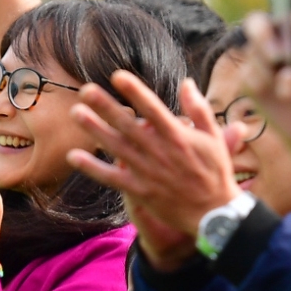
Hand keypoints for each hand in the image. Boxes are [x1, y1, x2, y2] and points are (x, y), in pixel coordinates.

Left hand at [67, 72, 237, 241]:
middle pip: (128, 125)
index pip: (153, 109)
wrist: (214, 214)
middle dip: (106, 106)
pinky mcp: (140, 191)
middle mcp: (160, 152)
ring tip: (76, 113)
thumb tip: (187, 82)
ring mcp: (148, 173)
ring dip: (95, 130)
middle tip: (85, 90)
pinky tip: (74, 156)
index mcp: (178, 136)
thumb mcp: (214, 137)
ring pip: (116, 147)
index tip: (117, 76)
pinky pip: (112, 178)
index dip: (135, 92)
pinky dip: (93, 168)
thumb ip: (199, 109)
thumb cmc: (216, 172)